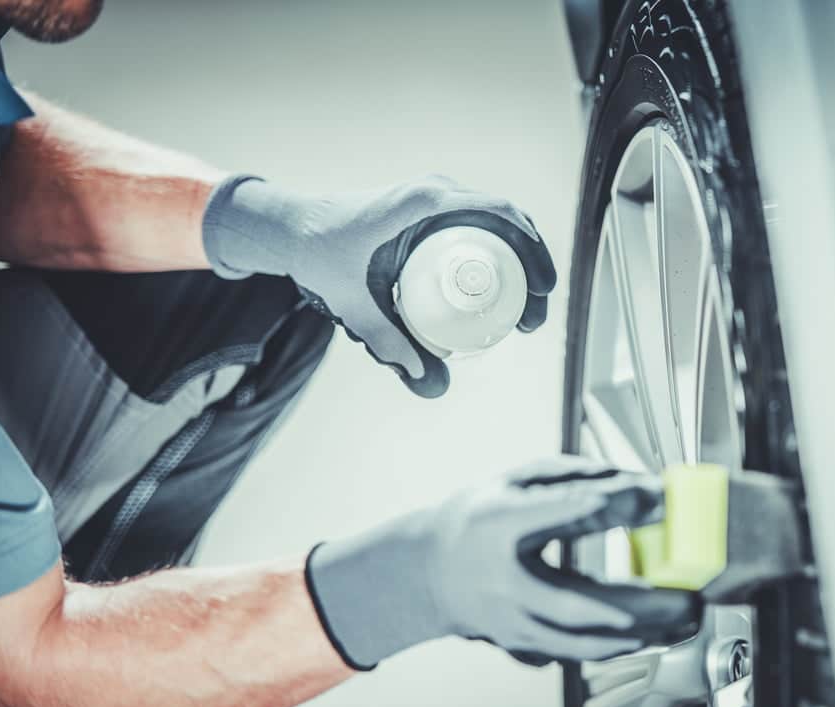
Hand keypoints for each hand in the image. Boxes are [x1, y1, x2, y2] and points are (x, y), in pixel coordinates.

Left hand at [201, 174, 555, 396]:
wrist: (294, 229)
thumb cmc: (321, 256)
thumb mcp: (356, 304)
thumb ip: (390, 343)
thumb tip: (429, 384)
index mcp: (425, 203)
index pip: (500, 216)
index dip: (532, 252)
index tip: (540, 293)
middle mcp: (437, 192)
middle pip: (508, 223)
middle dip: (532, 269)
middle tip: (531, 319)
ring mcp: (437, 199)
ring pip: (498, 226)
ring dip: (520, 264)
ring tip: (522, 314)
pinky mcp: (433, 211)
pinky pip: (480, 228)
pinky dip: (500, 256)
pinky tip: (503, 293)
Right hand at [305, 456, 701, 668]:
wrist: (427, 574)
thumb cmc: (476, 521)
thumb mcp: (514, 480)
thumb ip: (573, 476)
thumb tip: (633, 482)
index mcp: (497, 526)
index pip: (557, 513)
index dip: (609, 505)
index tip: (653, 495)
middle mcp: (504, 583)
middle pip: (580, 603)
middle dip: (643, 604)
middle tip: (689, 595)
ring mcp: (512, 624)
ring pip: (585, 642)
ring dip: (643, 633)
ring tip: (686, 618)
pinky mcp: (524, 647)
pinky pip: (579, 653)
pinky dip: (621, 645)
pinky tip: (654, 633)